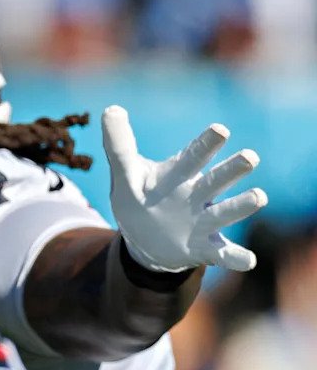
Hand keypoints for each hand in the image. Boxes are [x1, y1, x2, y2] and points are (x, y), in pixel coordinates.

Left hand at [102, 105, 265, 272]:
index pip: (192, 156)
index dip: (204, 144)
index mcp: (179, 175)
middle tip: (249, 157)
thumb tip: (110, 109)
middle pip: (217, 180)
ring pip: (226, 212)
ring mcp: (203, 222)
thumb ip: (119, 145)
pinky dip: (236, 257)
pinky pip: (224, 253)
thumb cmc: (140, 197)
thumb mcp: (126, 173)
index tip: (220, 130)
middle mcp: (197, 195)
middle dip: (232, 169)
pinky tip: (248, 260)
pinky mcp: (204, 248)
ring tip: (258, 196)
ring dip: (242, 205)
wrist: (146, 239)